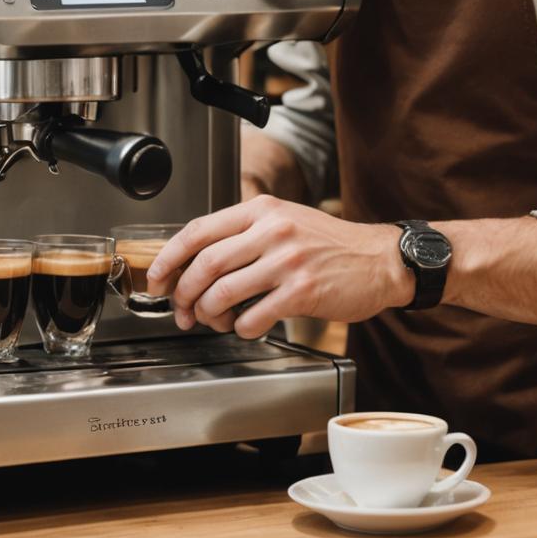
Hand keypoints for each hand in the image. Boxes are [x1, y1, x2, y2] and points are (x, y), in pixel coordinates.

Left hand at [145, 197, 413, 340]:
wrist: (380, 259)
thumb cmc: (331, 245)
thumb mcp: (286, 221)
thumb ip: (246, 233)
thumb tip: (198, 261)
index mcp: (262, 209)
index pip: (198, 230)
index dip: (168, 258)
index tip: (156, 278)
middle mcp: (272, 230)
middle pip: (205, 264)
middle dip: (184, 293)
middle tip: (182, 310)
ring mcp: (288, 260)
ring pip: (223, 293)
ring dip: (208, 315)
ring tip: (213, 321)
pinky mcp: (302, 291)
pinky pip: (253, 317)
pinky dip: (241, 328)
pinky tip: (248, 326)